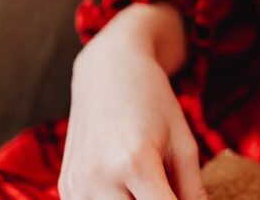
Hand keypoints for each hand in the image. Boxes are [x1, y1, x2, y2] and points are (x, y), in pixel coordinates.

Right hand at [59, 4, 206, 199]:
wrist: (109, 71)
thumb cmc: (153, 103)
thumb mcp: (183, 143)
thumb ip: (192, 188)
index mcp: (135, 162)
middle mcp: (100, 176)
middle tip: (168, 188)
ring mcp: (77, 183)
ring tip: (148, 186)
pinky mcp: (67, 185)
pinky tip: (126, 186)